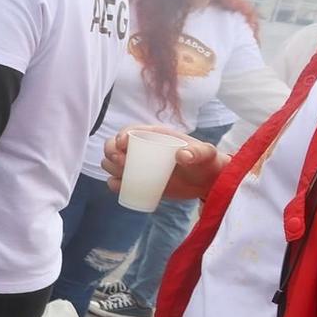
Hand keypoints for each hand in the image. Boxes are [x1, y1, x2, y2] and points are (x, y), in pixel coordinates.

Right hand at [104, 125, 225, 202]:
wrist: (205, 182)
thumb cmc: (205, 162)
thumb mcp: (205, 154)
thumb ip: (197, 152)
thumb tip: (181, 155)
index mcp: (153, 136)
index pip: (130, 131)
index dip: (121, 135)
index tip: (123, 144)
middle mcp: (140, 149)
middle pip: (114, 146)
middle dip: (111, 152)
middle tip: (122, 162)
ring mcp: (137, 166)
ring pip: (111, 163)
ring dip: (110, 167)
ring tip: (123, 173)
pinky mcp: (137, 182)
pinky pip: (117, 182)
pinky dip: (114, 184)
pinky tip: (120, 185)